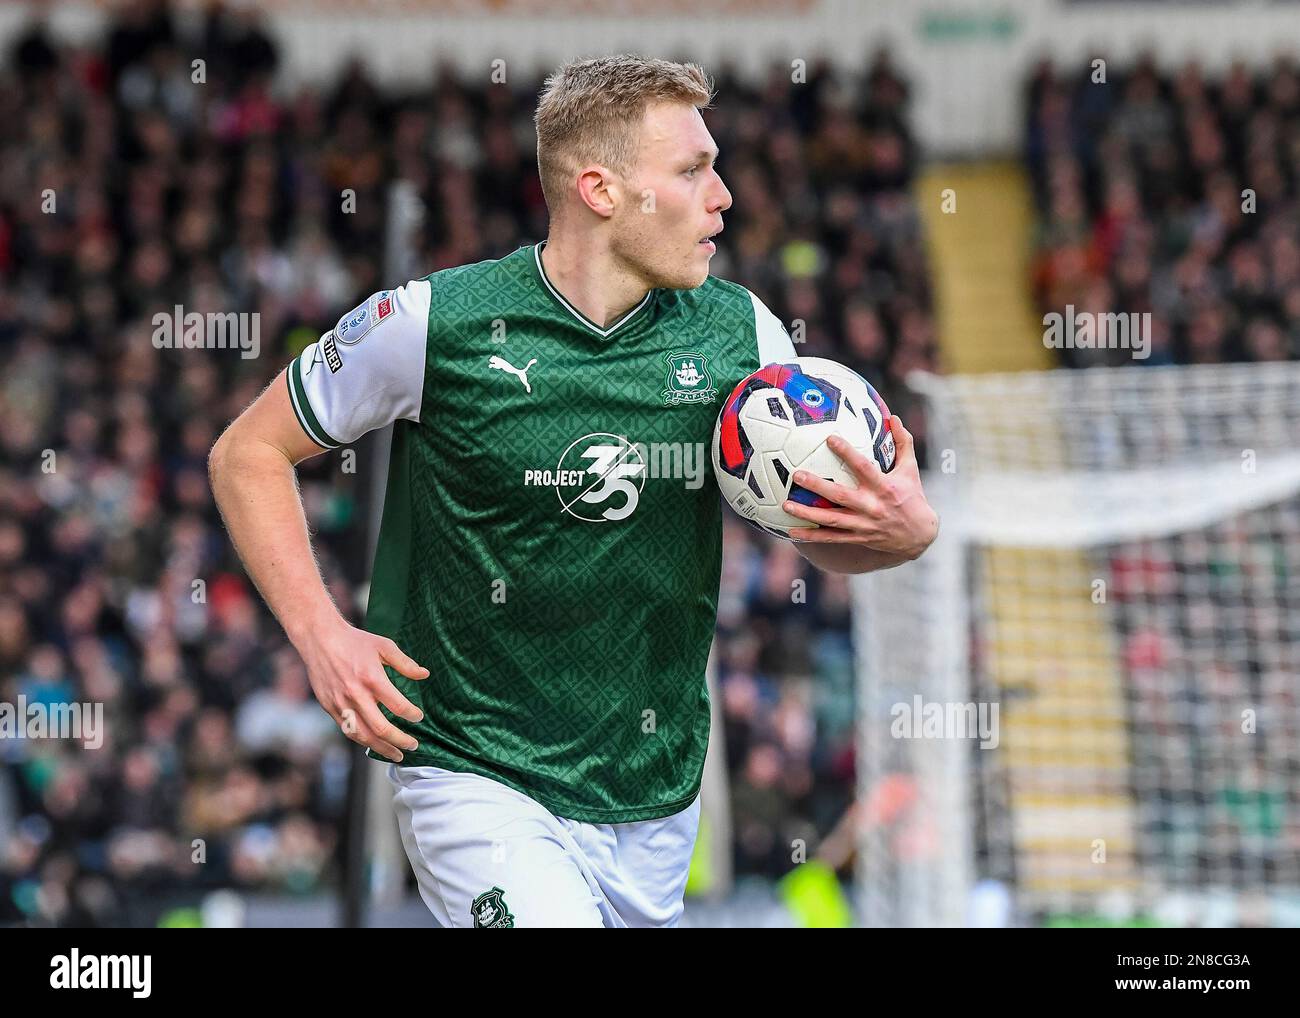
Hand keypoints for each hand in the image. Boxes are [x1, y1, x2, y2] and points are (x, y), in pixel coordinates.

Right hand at [293, 619, 428, 761]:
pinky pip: (348, 730)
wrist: (319, 639)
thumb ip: (405, 663)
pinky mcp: (329, 707)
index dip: (412, 715)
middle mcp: (356, 694)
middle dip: (400, 740)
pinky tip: (374, 744)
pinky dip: (363, 740)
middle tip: (413, 745)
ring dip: (381, 748)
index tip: (418, 717)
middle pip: (381, 728)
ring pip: (363, 735)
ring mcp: (341, 703)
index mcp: (372, 678)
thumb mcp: (384, 646)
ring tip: (396, 755)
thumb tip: (425, 675)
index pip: (397, 706)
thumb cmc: (355, 641)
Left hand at [783, 416, 937, 559]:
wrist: (919, 536)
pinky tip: (791, 531)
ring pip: (831, 520)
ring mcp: (863, 524)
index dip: (847, 453)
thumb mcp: (911, 470)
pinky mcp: (857, 537)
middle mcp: (872, 506)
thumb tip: (893, 416)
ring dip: (807, 513)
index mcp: (884, 487)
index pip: (864, 467)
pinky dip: (811, 536)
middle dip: (818, 486)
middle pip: (841, 496)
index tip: (830, 438)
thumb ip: (902, 443)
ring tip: (786, 505)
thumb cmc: (913, 497)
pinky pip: (831, 538)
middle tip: (796, 475)